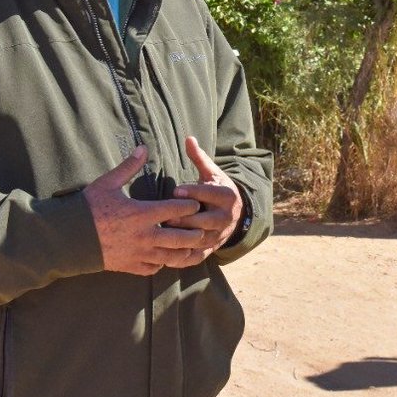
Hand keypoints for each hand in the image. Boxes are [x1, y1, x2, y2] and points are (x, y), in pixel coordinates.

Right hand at [83, 147, 206, 274]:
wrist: (68, 237)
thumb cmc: (88, 207)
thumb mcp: (108, 183)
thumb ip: (129, 166)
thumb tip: (143, 148)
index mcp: (142, 213)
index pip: (177, 209)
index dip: (190, 205)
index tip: (195, 203)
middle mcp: (145, 236)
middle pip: (181, 238)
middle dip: (194, 233)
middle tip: (200, 228)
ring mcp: (138, 253)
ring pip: (171, 257)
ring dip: (182, 251)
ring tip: (190, 246)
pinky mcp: (129, 266)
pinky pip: (153, 269)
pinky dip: (162, 264)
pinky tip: (164, 257)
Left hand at [168, 136, 243, 258]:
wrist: (236, 214)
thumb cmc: (216, 189)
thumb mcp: (211, 173)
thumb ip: (199, 158)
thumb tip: (188, 138)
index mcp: (227, 197)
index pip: (210, 194)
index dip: (194, 192)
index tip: (176, 190)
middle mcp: (226, 218)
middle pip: (205, 220)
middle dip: (184, 219)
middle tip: (163, 216)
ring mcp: (219, 236)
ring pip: (200, 240)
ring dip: (181, 239)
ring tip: (160, 235)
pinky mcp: (212, 249)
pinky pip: (197, 256)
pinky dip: (182, 258)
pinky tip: (164, 256)